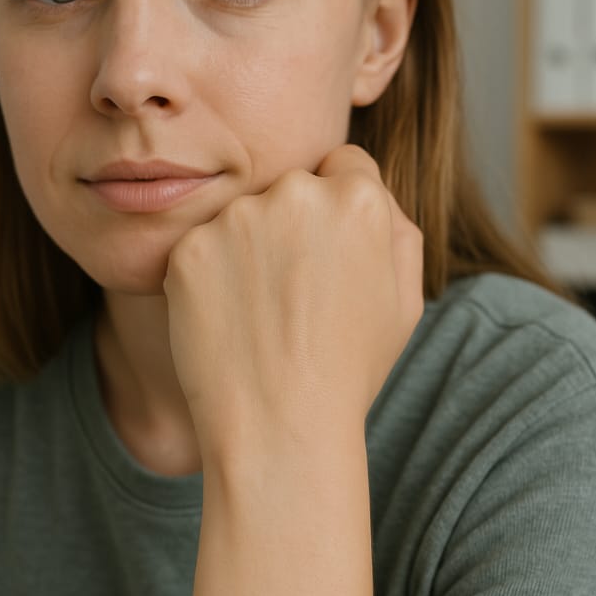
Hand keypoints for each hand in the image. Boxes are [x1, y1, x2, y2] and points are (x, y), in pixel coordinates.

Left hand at [163, 143, 423, 460]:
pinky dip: (208, 279)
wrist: (280, 427)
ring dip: (246, 251)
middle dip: (291, 227)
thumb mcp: (405, 300)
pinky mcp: (189, 248)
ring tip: (261, 317)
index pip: (343, 168)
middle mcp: (297, 193)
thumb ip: (395, 229)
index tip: (325, 259)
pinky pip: (201, 248)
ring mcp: (237, 218)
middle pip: (291, 188)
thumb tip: (365, 190)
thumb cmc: (349, 371)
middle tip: (292, 296)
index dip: (336, 216)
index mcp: (360, 199)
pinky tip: (229, 323)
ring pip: (242, 217)